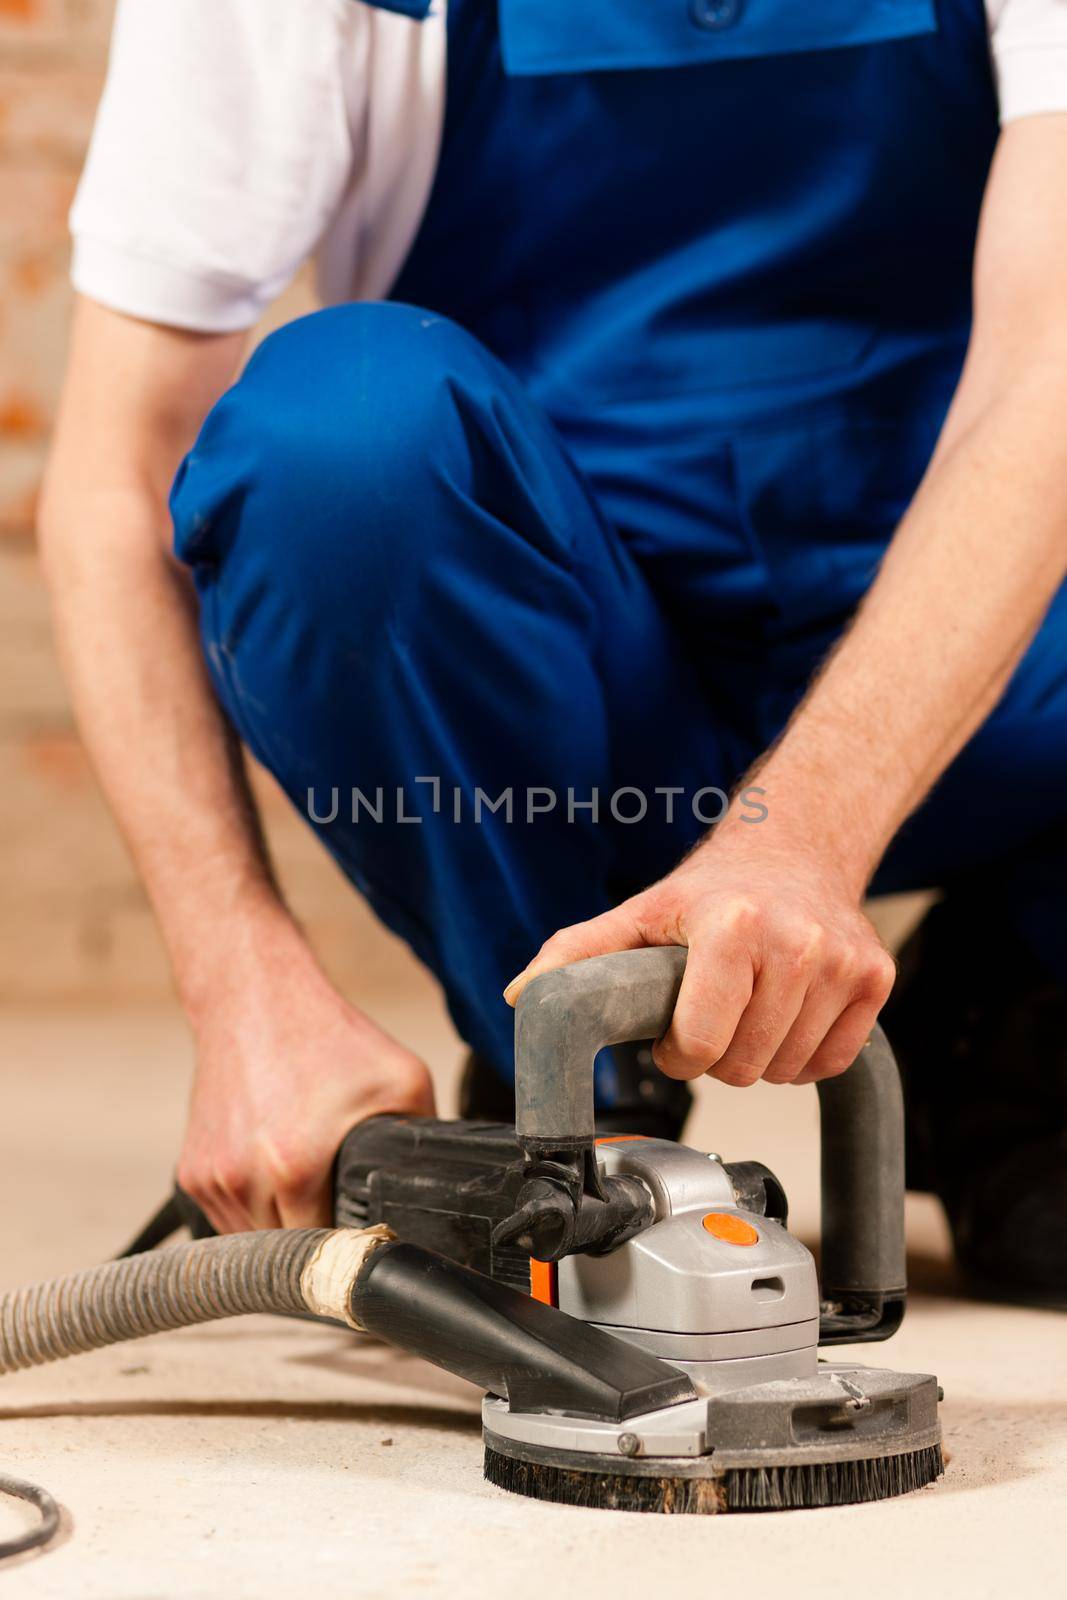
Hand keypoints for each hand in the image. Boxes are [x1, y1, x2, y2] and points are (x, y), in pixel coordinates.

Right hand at [178, 918, 434, 1229]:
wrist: (253, 999)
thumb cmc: (326, 1037)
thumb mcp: (402, 1079)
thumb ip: (426, 1137)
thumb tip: (447, 1186)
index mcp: (294, 1167)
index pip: (326, 1254)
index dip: (352, 1256)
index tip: (367, 1251)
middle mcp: (243, 1180)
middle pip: (288, 1258)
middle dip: (320, 1249)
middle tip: (346, 1229)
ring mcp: (211, 1179)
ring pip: (253, 1247)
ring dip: (282, 1236)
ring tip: (311, 1204)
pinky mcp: (192, 1173)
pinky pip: (228, 1222)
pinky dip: (254, 1215)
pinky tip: (278, 1188)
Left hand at [504, 823, 895, 1087]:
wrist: (796, 849)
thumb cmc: (712, 891)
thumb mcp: (640, 915)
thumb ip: (578, 956)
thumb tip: (523, 997)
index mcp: (732, 926)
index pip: (704, 1043)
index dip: (679, 1056)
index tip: (674, 1038)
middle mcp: (796, 941)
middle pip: (745, 1066)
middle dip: (718, 1057)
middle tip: (711, 1016)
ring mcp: (842, 961)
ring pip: (789, 1069)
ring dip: (760, 1057)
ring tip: (747, 1009)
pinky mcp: (876, 977)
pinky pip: (832, 1062)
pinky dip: (804, 1056)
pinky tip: (786, 1016)